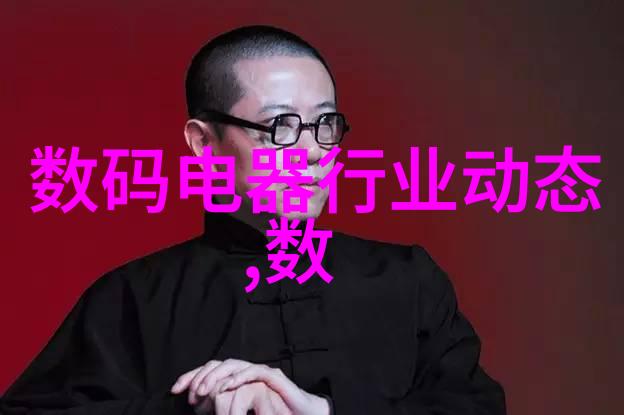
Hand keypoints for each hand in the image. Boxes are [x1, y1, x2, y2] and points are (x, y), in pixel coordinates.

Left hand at [170, 359, 329, 414]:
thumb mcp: (239, 413)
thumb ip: (222, 409)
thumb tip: (197, 411)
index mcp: (236, 379)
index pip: (210, 371)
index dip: (191, 377)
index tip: (174, 390)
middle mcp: (246, 372)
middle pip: (218, 364)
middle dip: (200, 375)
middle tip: (189, 393)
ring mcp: (259, 372)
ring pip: (234, 364)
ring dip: (216, 376)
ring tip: (204, 391)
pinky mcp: (273, 376)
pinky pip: (254, 371)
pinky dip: (239, 376)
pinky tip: (227, 386)